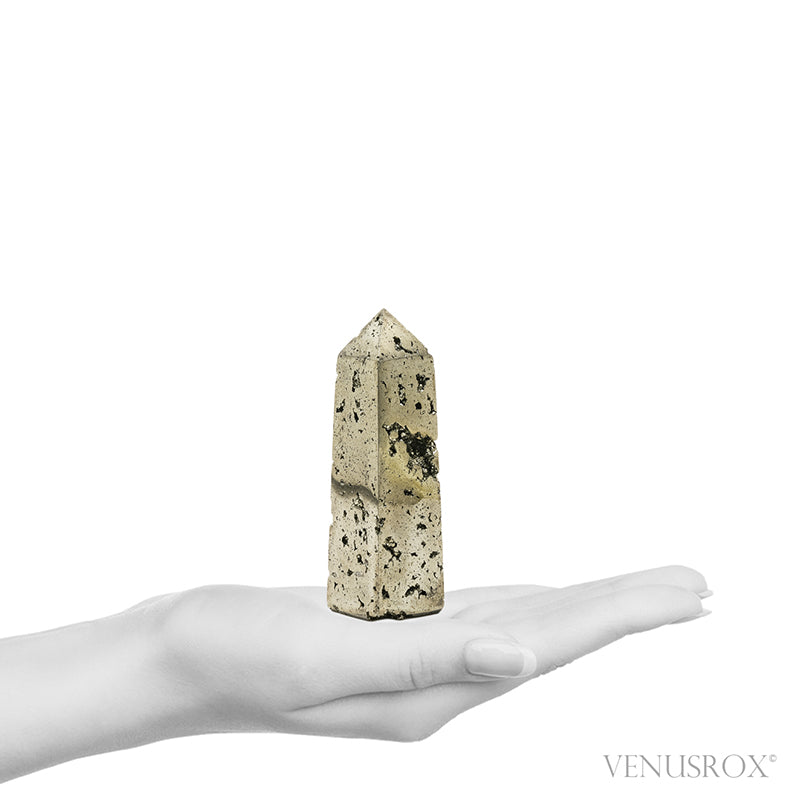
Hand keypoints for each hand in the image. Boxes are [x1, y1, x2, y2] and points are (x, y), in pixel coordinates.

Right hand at [153, 564, 710, 741]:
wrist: (181, 651)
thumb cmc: (238, 654)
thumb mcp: (327, 661)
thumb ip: (427, 662)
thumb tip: (524, 663)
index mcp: (432, 690)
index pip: (553, 644)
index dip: (624, 615)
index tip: (690, 594)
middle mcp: (437, 680)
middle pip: (555, 635)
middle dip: (627, 608)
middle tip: (695, 587)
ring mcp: (415, 657)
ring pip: (524, 623)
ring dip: (585, 603)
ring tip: (639, 593)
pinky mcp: (392, 633)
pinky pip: (479, 613)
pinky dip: (529, 600)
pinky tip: (546, 600)